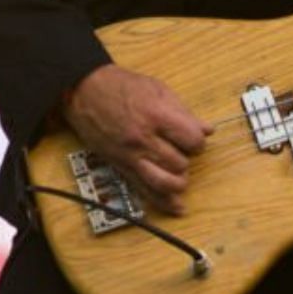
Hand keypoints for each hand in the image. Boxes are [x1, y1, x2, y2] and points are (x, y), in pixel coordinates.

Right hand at [61, 64, 213, 215]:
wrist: (85, 91)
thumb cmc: (121, 87)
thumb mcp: (158, 90)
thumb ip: (184, 112)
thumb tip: (207, 130)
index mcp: (156, 116)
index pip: (192, 140)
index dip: (197, 141)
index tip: (193, 139)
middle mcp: (144, 139)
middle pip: (180, 163)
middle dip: (186, 159)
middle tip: (181, 151)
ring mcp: (131, 155)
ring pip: (165, 183)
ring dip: (178, 182)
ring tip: (180, 175)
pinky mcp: (120, 166)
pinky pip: (144, 189)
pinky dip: (163, 202)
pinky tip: (176, 206)